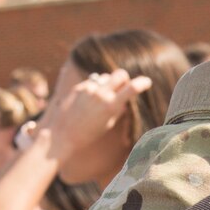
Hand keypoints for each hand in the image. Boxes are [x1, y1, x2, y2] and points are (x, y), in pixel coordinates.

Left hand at [36, 69, 151, 158]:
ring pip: (105, 77)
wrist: (62, 135)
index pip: (132, 88)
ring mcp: (89, 88)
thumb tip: (124, 102)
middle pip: (120, 74)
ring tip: (102, 98)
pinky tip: (88, 101)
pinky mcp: (79, 87)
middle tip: (123, 87)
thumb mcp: (107, 124)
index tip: (147, 82)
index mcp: (110, 105)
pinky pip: (92, 82)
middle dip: (125, 79)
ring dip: (108, 84)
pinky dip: (94, 88)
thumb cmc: (87, 135)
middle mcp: (100, 93)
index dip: (142, 83)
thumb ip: (117, 110)